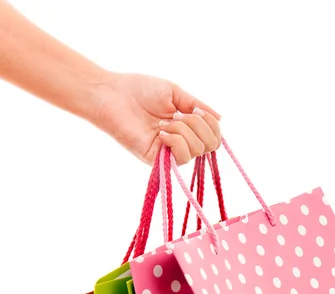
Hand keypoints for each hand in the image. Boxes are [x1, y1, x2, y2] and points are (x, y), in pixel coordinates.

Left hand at [90, 72, 220, 164]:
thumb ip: (198, 106)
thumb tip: (221, 118)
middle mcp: (180, 143)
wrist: (113, 94)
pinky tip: (161, 132)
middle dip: (199, 125)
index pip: (214, 137)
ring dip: (184, 130)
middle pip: (210, 145)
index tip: (195, 109)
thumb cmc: (140, 90)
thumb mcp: (175, 93)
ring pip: (197, 150)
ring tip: (164, 122)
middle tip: (177, 115)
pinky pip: (181, 157)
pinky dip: (176, 140)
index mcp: (185, 128)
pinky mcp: (156, 160)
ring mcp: (168, 153)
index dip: (212, 124)